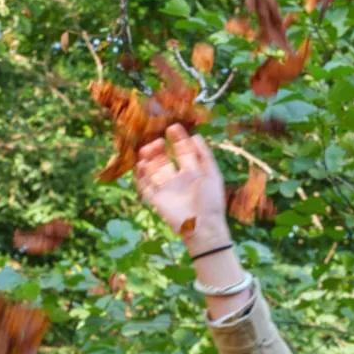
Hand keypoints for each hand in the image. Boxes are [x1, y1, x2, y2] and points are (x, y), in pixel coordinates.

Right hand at [133, 126, 228, 250]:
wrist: (203, 227)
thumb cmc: (211, 201)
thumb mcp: (212, 175)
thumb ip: (205, 156)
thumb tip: (196, 136)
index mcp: (193, 173)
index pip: (183, 151)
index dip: (178, 139)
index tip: (172, 127)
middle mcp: (178, 179)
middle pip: (165, 159)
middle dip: (160, 148)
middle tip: (158, 140)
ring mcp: (167, 189)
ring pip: (153, 170)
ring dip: (149, 158)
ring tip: (148, 148)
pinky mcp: (157, 200)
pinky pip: (145, 186)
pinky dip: (140, 175)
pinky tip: (141, 164)